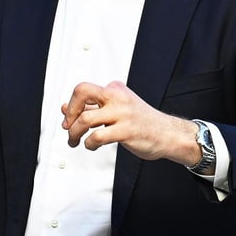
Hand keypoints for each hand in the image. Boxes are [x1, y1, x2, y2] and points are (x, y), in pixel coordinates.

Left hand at [61, 81, 200, 165]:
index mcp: (115, 89)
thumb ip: (92, 108)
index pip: (83, 89)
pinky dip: (89, 143)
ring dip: (74, 133)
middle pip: (81, 92)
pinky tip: (91, 145)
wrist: (169, 134)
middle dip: (70, 112)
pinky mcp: (126, 130)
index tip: (68, 118)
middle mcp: (117, 97)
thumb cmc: (142, 122)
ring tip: (75, 141)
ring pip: (85, 119)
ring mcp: (122, 113)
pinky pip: (97, 136)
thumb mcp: (116, 109)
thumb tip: (66, 109)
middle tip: (67, 126)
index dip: (71, 104)